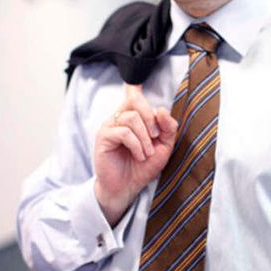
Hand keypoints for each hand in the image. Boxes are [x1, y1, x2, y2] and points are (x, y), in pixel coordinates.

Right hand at [94, 84, 177, 225]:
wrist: (127, 188)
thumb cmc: (143, 167)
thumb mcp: (163, 147)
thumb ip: (167, 128)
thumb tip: (161, 109)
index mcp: (134, 117)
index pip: (133, 95)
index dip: (134, 86)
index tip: (136, 82)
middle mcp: (120, 118)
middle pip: (135, 101)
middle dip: (150, 118)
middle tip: (155, 136)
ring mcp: (110, 127)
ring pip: (131, 117)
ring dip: (144, 137)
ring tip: (146, 153)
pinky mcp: (103, 137)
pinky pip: (124, 132)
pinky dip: (136, 144)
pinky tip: (139, 155)